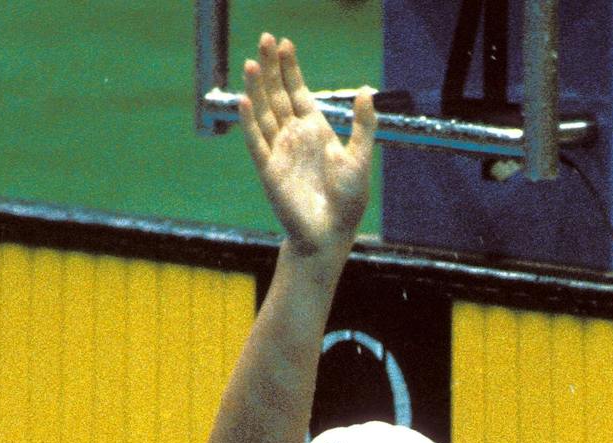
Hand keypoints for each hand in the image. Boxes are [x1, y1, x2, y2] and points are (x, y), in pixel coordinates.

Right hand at [238, 33, 376, 258]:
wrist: (330, 233)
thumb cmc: (348, 200)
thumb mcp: (361, 157)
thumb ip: (363, 125)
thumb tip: (367, 90)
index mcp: (315, 130)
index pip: (298, 92)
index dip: (291, 69)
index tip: (285, 44)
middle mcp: (294, 136)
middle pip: (278, 95)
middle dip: (272, 67)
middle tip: (265, 38)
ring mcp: (279, 151)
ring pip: (264, 112)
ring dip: (258, 88)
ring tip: (253, 62)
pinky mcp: (269, 169)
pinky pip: (256, 141)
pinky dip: (250, 121)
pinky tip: (246, 100)